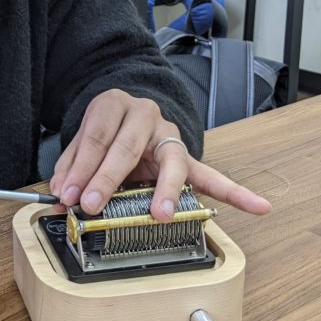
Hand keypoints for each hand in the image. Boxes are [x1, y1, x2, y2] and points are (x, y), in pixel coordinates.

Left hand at [48, 90, 271, 220]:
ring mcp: (170, 136)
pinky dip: (236, 194)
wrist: (126, 110)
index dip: (80, 167)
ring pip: (173, 163)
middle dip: (107, 179)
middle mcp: (146, 115)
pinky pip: (213, 176)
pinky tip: (259, 207)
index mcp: (115, 106)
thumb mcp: (80, 140)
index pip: (96, 137)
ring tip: (162, 214)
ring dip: (165, 192)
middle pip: (127, 148)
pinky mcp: (186, 158)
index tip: (69, 194)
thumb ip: (71, 167)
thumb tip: (62, 196)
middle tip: (92, 203)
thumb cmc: (104, 129)